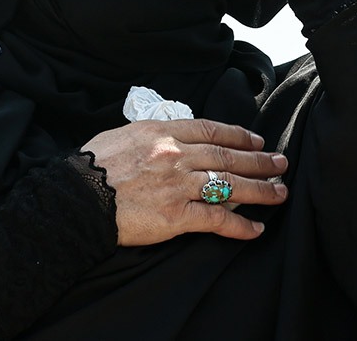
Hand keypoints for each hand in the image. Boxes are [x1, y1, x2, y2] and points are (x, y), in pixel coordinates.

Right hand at [80, 118, 288, 246]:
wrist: (76, 198)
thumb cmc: (91, 167)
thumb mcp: (122, 135)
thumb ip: (150, 135)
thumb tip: (169, 137)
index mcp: (162, 132)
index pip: (210, 129)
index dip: (238, 134)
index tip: (256, 138)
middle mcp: (175, 155)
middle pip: (228, 155)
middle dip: (259, 160)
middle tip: (281, 162)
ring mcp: (179, 185)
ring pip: (230, 185)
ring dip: (260, 190)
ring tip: (279, 192)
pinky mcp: (176, 216)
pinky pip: (216, 219)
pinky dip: (240, 225)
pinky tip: (256, 228)